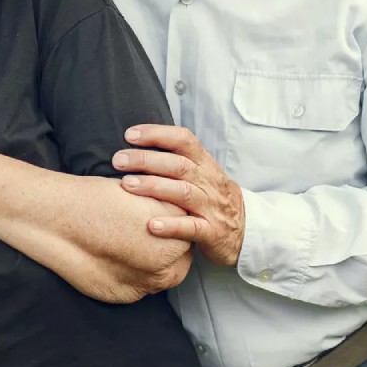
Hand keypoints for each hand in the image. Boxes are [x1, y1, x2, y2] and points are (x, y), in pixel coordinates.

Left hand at [113, 125, 245, 266]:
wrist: (248, 230)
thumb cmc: (212, 198)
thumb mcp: (202, 174)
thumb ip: (176, 160)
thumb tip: (136, 145)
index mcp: (204, 164)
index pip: (183, 140)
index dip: (157, 134)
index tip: (130, 134)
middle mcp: (208, 182)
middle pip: (178, 165)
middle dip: (146, 160)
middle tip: (118, 160)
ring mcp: (211, 207)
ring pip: (182, 192)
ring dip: (153, 187)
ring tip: (127, 185)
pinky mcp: (212, 232)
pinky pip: (192, 227)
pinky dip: (172, 225)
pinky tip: (151, 225)